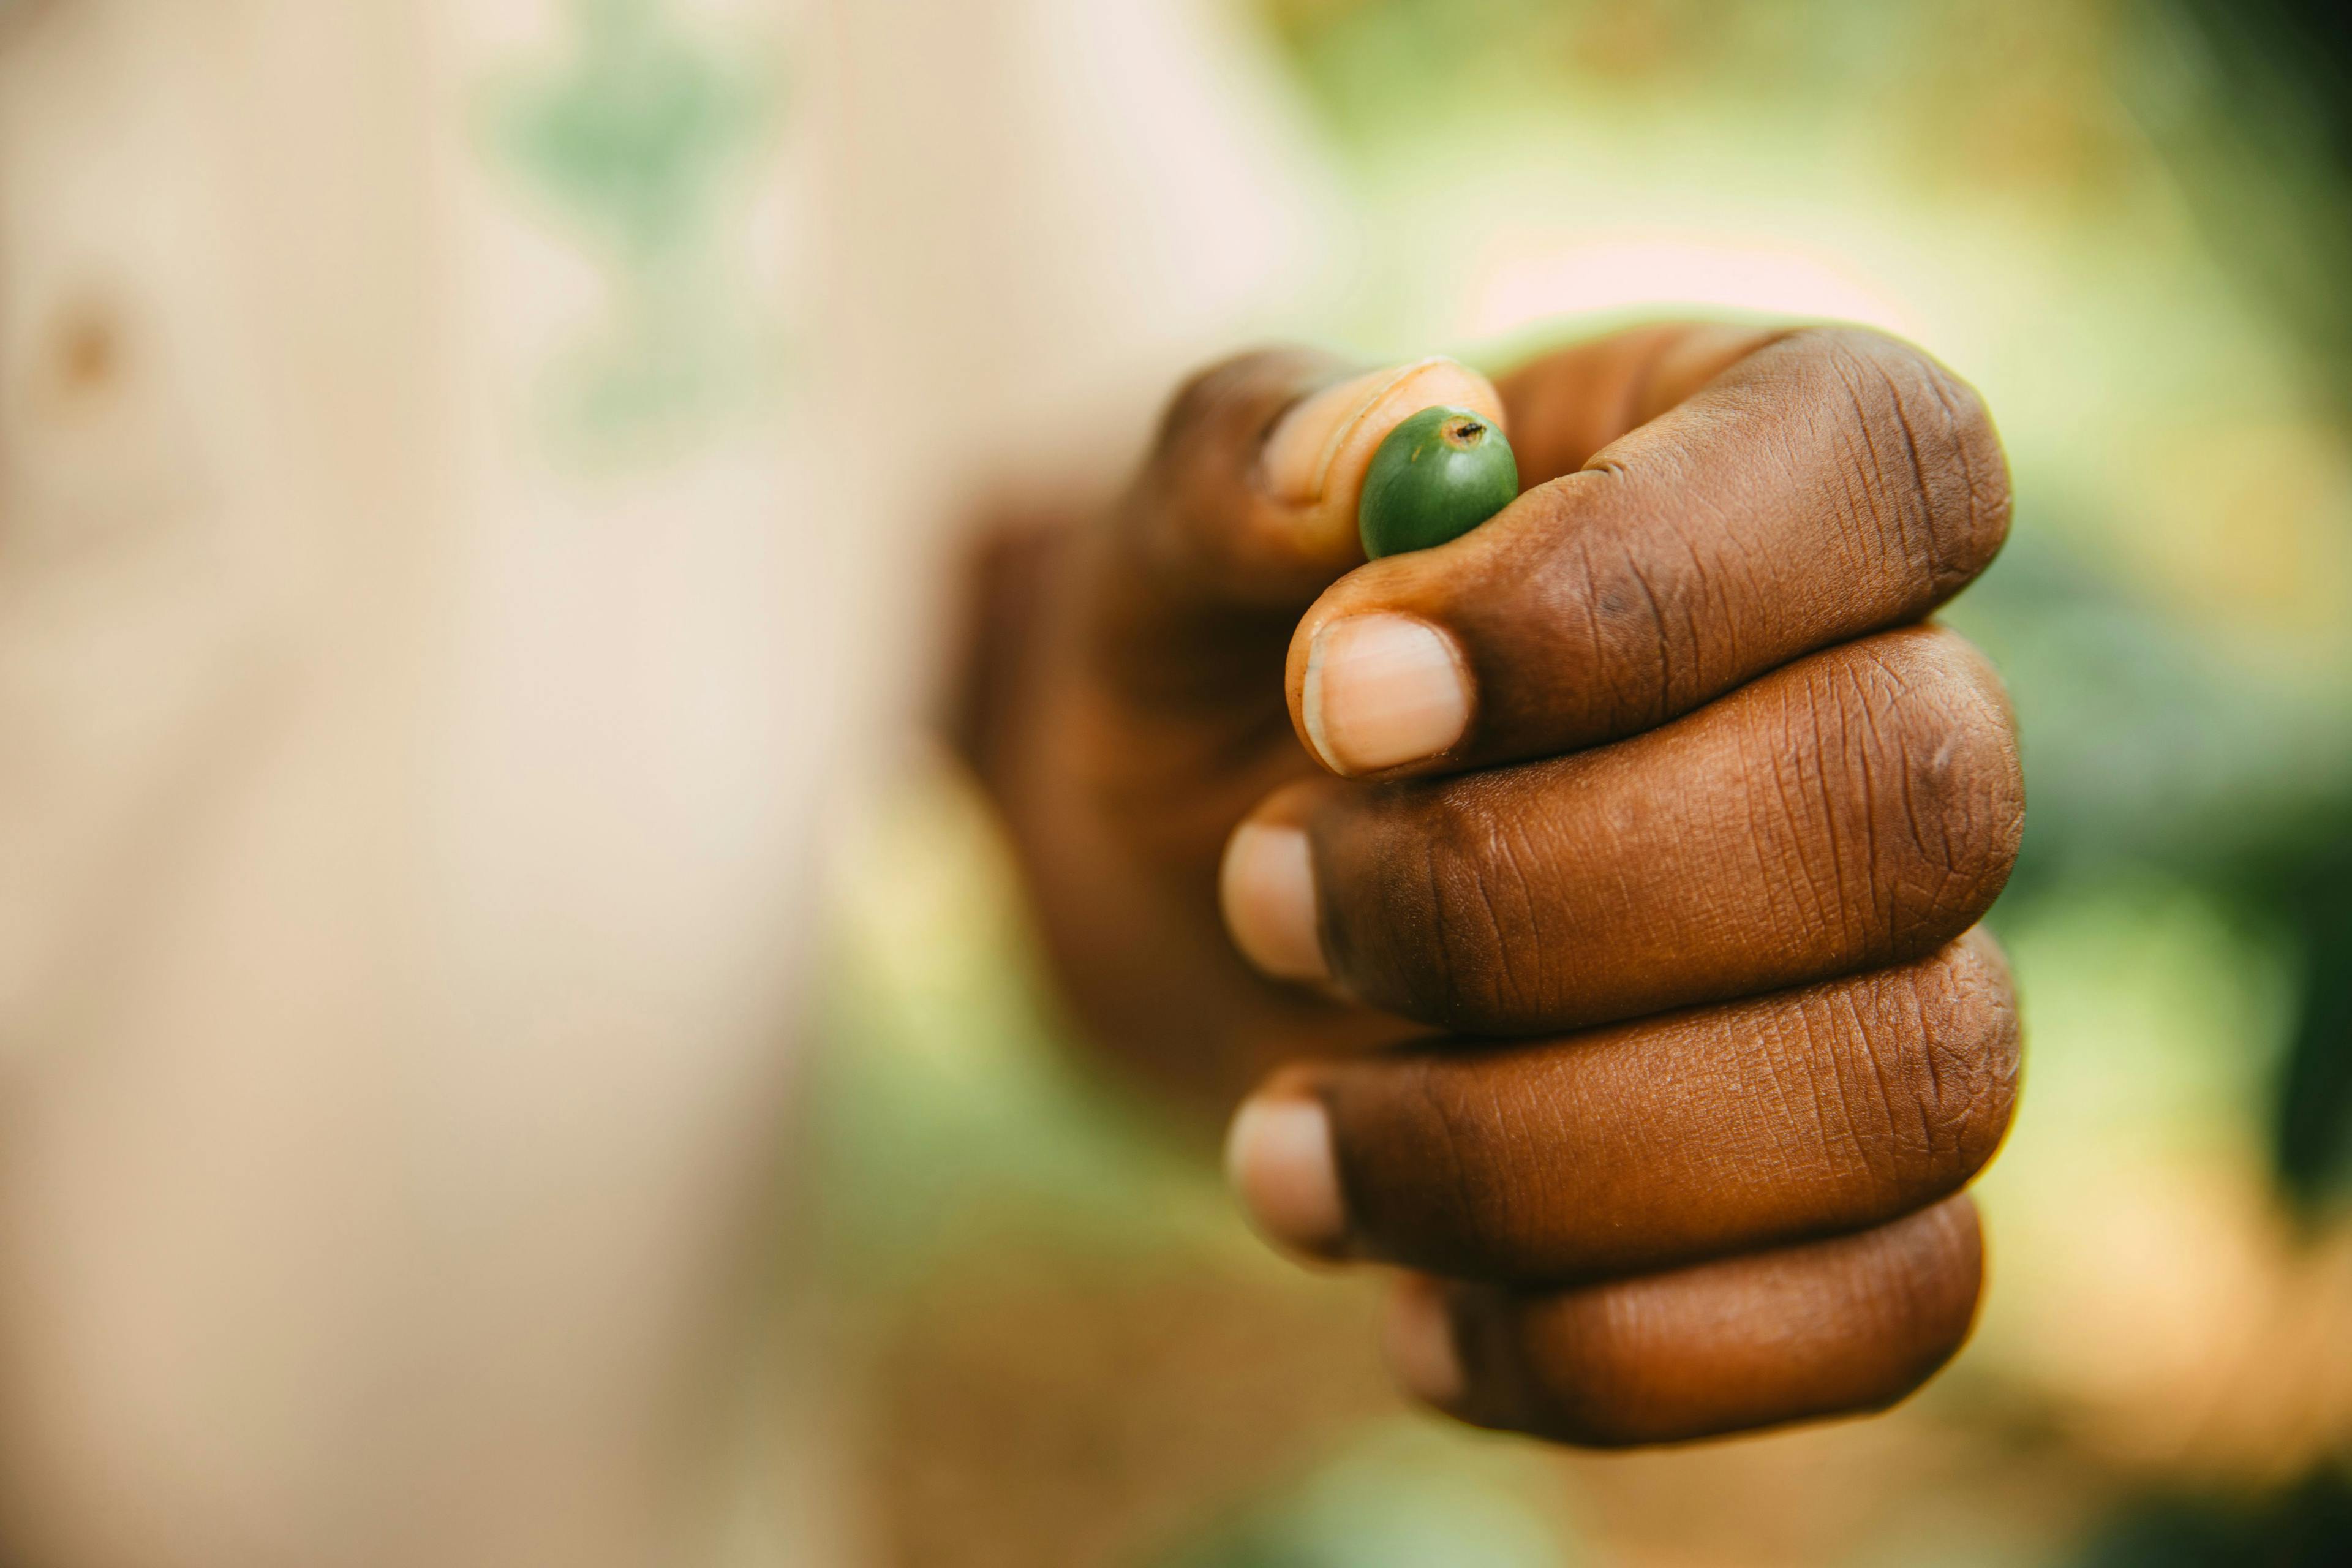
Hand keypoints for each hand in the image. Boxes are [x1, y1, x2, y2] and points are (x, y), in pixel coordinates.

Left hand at [966, 323, 2022, 1445]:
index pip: (1880, 466)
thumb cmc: (1221, 668)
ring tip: (1281, 1144)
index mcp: (1775, 465)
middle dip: (1527, 899)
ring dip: (1536, 1151)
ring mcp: (1901, 971)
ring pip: (1899, 1088)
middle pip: (1903, 807)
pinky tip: (1407, 1312)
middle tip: (1265, 891)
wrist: (1208, 884)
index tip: (1347, 694)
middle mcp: (1895, 706)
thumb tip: (1391, 438)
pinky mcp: (1862, 1205)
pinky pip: (1889, 1311)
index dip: (1631, 596)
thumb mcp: (1170, 537)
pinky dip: (1618, 1348)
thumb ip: (1245, 452)